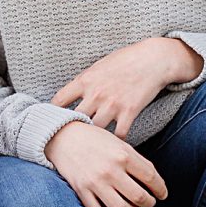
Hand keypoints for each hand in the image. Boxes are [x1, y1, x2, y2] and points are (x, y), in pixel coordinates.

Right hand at [46, 121, 169, 206]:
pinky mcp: (82, 191)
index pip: (151, 177)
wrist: (63, 137)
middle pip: (139, 197)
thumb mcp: (119, 143)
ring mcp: (95, 183)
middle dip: (149, 203)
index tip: (162, 194)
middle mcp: (111, 170)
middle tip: (150, 202)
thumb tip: (152, 181)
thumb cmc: (94, 139)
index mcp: (123, 155)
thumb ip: (135, 161)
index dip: (160, 189)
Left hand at [51, 37, 201, 139]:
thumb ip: (85, 81)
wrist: (153, 59)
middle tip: (68, 140)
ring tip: (90, 147)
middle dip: (70, 130)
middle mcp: (95, 93)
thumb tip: (72, 95)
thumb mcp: (99, 65)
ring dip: (93, 138)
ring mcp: (112, 104)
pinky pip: (118, 135)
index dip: (52, 113)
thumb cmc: (126, 59)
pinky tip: (113, 144)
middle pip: (74, 120)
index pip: (59, 101)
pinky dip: (115, 141)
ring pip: (94, 131)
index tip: (52, 122)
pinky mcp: (129, 111)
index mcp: (84, 80)